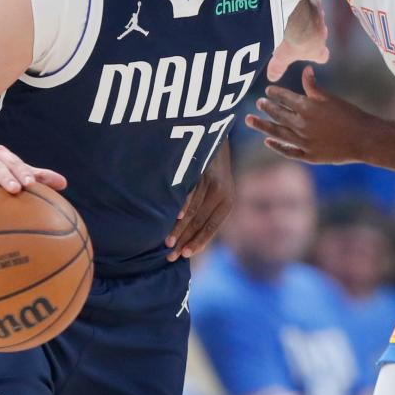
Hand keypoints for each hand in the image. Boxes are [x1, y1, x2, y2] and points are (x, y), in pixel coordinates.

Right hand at [166, 141, 232, 261]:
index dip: (199, 242)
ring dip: (179, 228)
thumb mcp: (217, 190)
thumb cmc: (212, 170)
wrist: (216, 138)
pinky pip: (190, 192)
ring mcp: (211, 183)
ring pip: (193, 211)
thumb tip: (190, 237)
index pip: (211, 228)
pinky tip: (175, 216)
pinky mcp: (201, 172)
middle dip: (184, 241)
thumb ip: (208, 210)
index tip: (186, 255)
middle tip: (171, 256)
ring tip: (167, 242)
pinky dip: (182, 205)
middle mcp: (222, 194)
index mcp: (227, 202)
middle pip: (200, 223)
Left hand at [245, 66, 371, 163]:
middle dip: (266, 108)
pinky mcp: (309, 155)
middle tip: (257, 104)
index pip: (284, 98)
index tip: (267, 91)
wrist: (364, 139)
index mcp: (307, 107)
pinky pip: (288, 151)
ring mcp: (304, 142)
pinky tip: (267, 142)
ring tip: (250, 121)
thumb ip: (313, 86)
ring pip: (277, 133)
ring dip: (262, 126)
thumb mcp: (330, 97)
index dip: (274, 94)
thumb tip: (305, 69)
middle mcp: (301, 124)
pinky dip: (277, 146)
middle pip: (278, 115)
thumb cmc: (350, 115)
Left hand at [267, 0, 328, 81]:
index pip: (322, 55)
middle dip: (312, 33)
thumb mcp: (281, 57)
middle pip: (320, 35)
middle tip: (299, 31)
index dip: (317, 54)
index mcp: (317, 49)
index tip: (312, 53)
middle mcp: (322, 33)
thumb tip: (272, 77)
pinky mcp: (316, 0)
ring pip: (317, 17)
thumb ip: (277, 67)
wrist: (294, 17)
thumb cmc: (291, 41)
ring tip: (297, 13)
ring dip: (309, 15)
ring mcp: (320, 16)